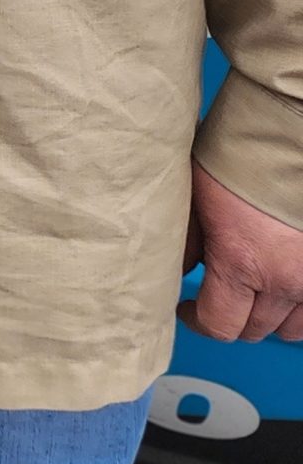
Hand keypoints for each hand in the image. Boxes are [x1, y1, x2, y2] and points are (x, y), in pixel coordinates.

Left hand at [180, 161, 302, 341]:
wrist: (288, 133)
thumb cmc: (241, 156)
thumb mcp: (196, 196)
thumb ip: (187, 241)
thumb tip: (173, 269)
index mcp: (242, 263)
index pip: (218, 325)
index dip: (197, 320)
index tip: (189, 309)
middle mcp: (283, 280)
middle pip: (254, 329)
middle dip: (231, 316)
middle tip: (219, 294)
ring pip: (290, 327)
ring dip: (269, 315)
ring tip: (253, 291)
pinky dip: (299, 306)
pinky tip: (284, 288)